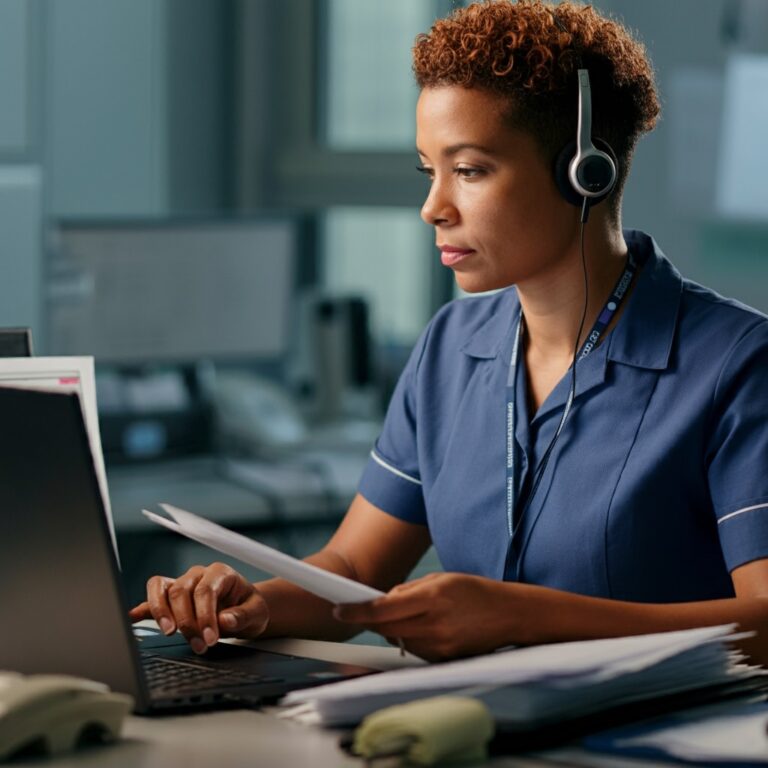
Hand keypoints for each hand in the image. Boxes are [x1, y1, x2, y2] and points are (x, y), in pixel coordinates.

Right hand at [128, 562, 268, 653]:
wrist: (245, 608)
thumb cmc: (249, 607)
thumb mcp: (257, 612)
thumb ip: (243, 615)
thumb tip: (225, 620)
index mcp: (220, 573)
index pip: (205, 590)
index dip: (205, 616)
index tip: (210, 639)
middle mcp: (198, 574)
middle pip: (181, 591)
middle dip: (187, 621)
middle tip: (199, 645)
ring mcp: (182, 582)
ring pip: (163, 590)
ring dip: (162, 613)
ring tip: (169, 632)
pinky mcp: (171, 595)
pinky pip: (154, 596)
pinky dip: (144, 607)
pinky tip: (134, 617)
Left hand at [333, 572, 525, 660]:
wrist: (510, 614)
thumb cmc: (474, 591)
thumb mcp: (441, 579)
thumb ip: (408, 591)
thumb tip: (381, 602)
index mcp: (432, 598)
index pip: (382, 610)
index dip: (356, 612)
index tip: (338, 610)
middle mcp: (434, 624)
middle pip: (385, 629)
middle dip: (371, 621)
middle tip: (361, 611)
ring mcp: (440, 646)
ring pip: (398, 641)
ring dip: (393, 630)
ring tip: (410, 615)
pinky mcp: (444, 659)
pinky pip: (415, 650)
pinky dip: (411, 639)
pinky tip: (425, 627)